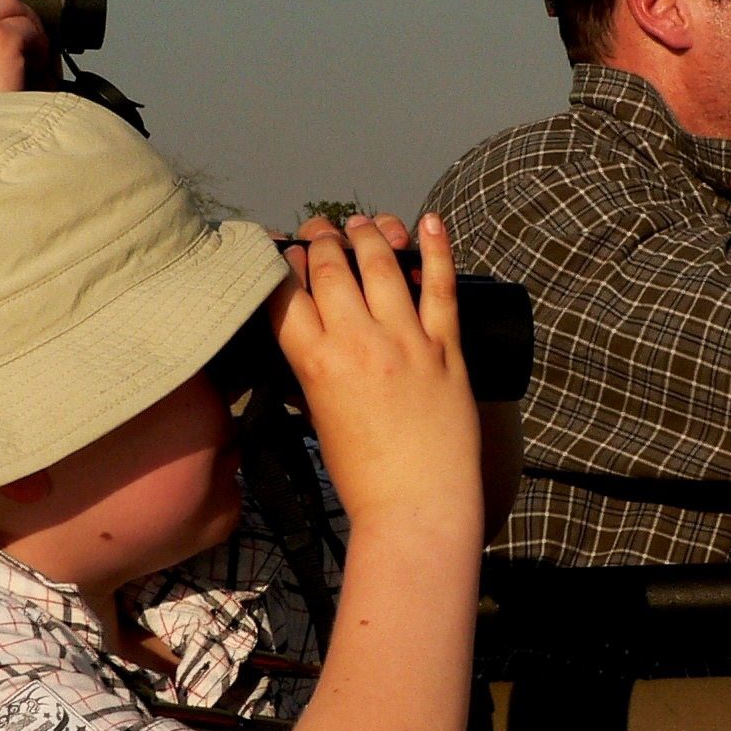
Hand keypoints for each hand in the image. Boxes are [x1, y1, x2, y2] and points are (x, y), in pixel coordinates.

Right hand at [268, 213, 479, 532]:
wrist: (418, 509)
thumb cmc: (364, 477)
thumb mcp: (320, 417)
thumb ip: (313, 372)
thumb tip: (310, 337)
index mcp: (315, 364)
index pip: (286, 292)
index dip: (283, 264)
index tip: (287, 255)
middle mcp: (358, 343)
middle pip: (330, 267)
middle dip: (321, 239)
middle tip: (321, 231)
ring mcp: (406, 341)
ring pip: (381, 263)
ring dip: (368, 233)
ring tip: (363, 223)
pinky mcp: (447, 348)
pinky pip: (442, 285)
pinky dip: (437, 248)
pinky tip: (429, 222)